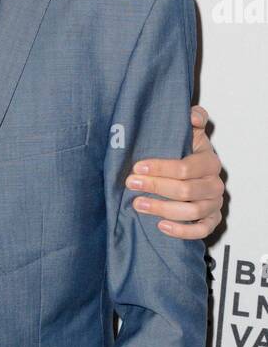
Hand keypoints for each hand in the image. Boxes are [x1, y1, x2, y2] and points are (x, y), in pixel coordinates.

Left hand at [126, 104, 224, 238]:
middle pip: (186, 190)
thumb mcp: (189, 133)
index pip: (187, 167)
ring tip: (138, 204)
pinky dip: (181, 230)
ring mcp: (214, 204)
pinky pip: (201, 231)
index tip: (137, 167)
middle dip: (155, 187)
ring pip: (191, 211)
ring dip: (162, 208)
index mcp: (210, 161)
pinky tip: (160, 225)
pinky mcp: (211, 221)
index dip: (161, 168)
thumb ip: (193, 119)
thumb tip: (192, 115)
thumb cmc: (186, 153)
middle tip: (131, 184)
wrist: (193, 175)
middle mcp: (215, 184)